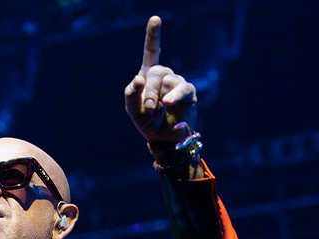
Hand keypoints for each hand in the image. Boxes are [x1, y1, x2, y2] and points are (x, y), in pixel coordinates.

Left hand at [124, 16, 196, 146]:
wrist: (162, 139)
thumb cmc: (147, 122)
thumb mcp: (133, 110)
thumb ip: (131, 94)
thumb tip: (138, 78)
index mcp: (148, 75)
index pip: (152, 52)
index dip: (153, 35)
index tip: (156, 19)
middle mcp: (164, 75)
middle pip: (155, 72)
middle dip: (148, 91)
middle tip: (148, 108)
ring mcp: (177, 82)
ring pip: (167, 80)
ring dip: (158, 97)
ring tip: (156, 111)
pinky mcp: (188, 92)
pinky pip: (182, 89)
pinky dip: (173, 97)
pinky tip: (168, 105)